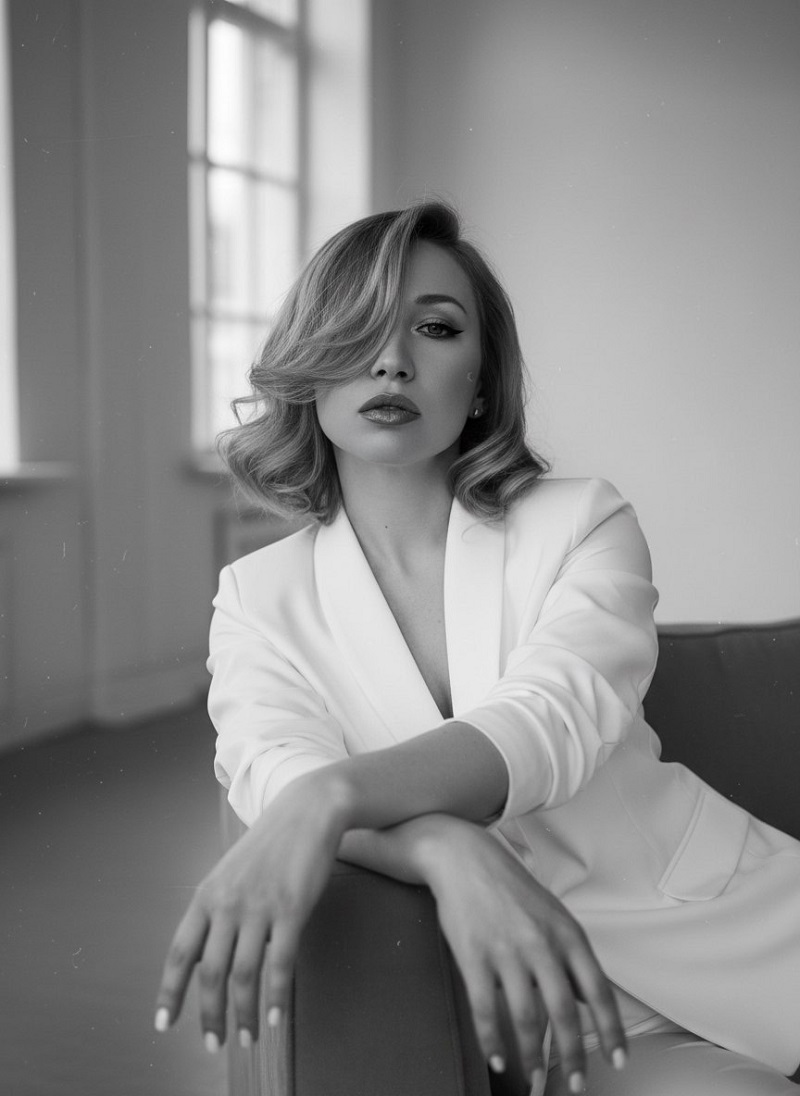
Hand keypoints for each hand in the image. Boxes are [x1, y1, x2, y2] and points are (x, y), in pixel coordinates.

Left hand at [154, 770, 350, 1047]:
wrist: (306, 811)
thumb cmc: (270, 844)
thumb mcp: (230, 873)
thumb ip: (218, 910)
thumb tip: (211, 955)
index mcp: (206, 895)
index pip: (179, 953)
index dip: (170, 992)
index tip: (164, 1023)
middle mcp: (227, 903)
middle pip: (210, 972)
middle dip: (209, 1015)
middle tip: (214, 1044)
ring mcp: (259, 907)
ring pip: (244, 974)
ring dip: (244, 1013)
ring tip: (247, 1037)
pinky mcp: (292, 910)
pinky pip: (280, 964)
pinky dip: (276, 997)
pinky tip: (275, 1017)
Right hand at [417, 818, 626, 1090]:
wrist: (464, 858)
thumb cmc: (511, 889)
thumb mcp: (554, 915)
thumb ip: (572, 957)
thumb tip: (591, 1000)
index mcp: (567, 934)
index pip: (598, 990)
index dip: (611, 1030)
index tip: (617, 1061)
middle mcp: (541, 943)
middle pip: (565, 1012)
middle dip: (573, 1056)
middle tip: (575, 1085)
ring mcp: (506, 950)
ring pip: (527, 1017)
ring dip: (533, 1056)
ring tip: (534, 1079)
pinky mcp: (473, 955)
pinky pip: (485, 1009)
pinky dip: (492, 1040)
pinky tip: (498, 1058)